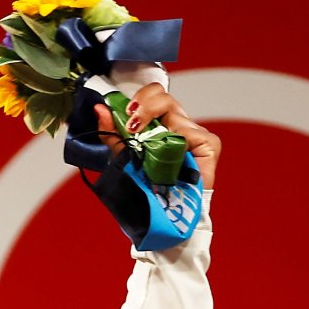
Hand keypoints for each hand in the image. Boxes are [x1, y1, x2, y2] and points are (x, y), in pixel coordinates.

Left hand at [95, 83, 220, 188]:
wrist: (163, 213)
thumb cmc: (146, 186)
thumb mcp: (124, 156)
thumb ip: (112, 133)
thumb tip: (100, 108)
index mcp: (159, 124)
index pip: (153, 94)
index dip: (140, 98)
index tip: (125, 112)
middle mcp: (177, 124)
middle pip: (164, 96)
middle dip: (145, 106)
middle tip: (133, 124)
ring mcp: (194, 133)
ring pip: (175, 112)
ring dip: (156, 127)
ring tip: (145, 144)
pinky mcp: (208, 144)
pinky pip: (192, 132)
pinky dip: (178, 139)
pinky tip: (170, 152)